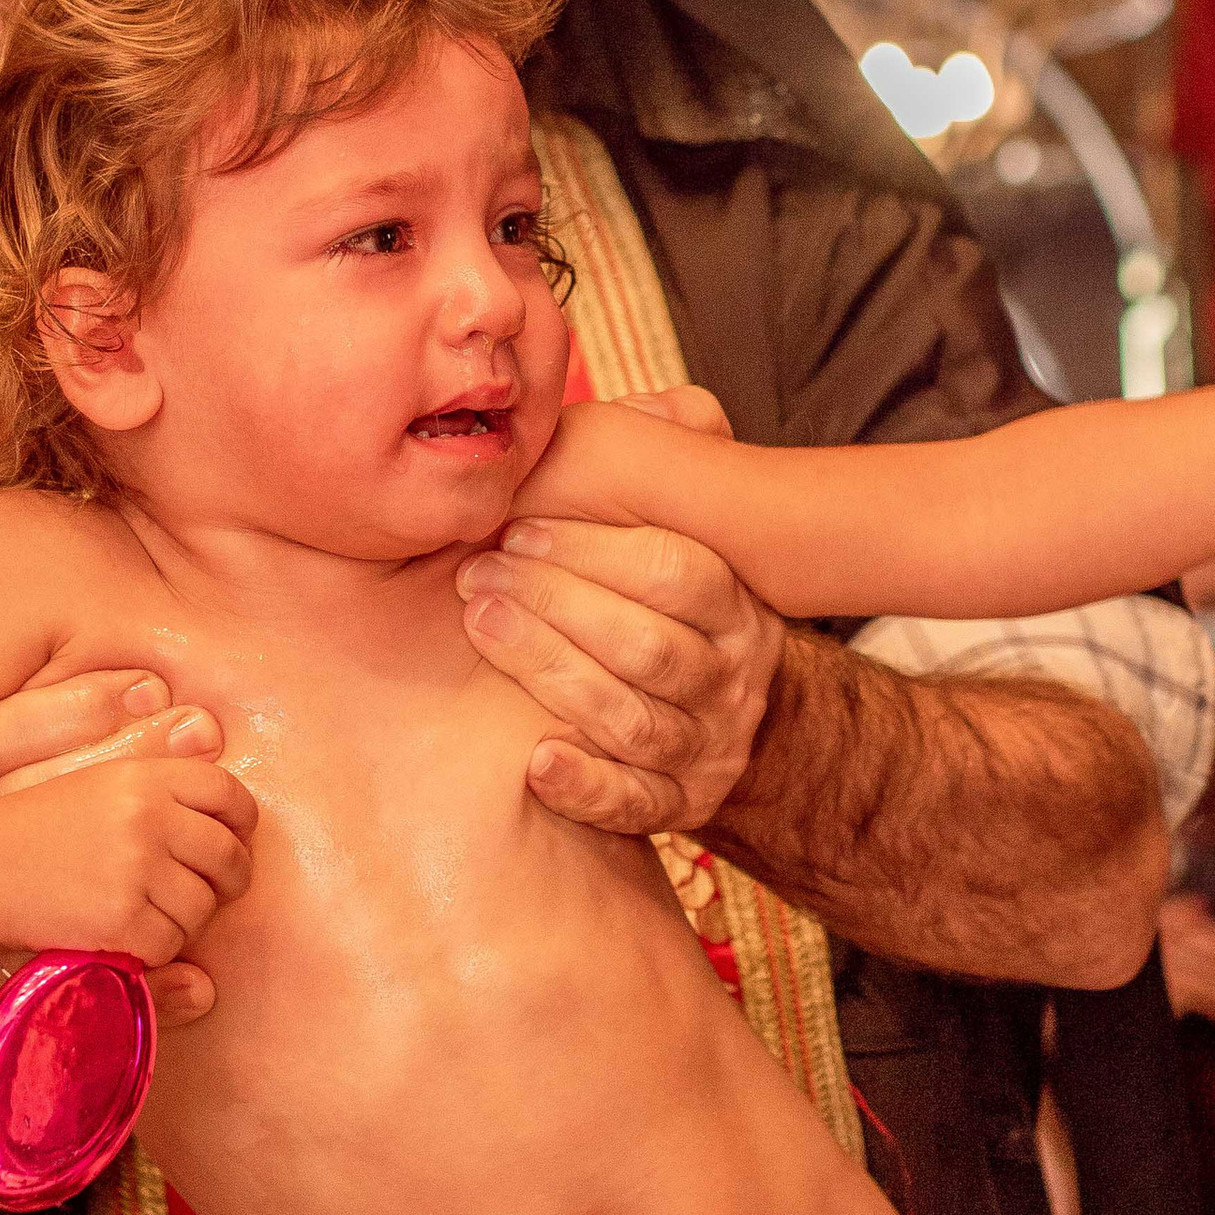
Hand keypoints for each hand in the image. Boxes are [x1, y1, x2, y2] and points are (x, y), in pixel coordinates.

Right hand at [0, 712, 251, 967]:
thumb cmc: (36, 828)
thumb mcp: (100, 784)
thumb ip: (163, 794)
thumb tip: (236, 830)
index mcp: (147, 777)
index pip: (229, 794)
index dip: (242, 825)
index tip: (234, 844)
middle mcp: (149, 817)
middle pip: (229, 857)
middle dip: (227, 883)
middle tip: (207, 895)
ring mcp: (136, 868)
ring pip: (202, 908)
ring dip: (185, 922)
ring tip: (147, 915)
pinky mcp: (120, 918)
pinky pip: (169, 945)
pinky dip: (154, 951)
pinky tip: (123, 938)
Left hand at [459, 391, 784, 838]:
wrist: (718, 719)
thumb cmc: (668, 607)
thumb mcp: (688, 534)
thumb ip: (675, 471)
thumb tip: (647, 408)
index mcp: (737, 605)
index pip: (675, 570)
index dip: (591, 549)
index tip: (515, 530)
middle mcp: (733, 677)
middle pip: (648, 644)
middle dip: (554, 604)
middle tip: (477, 576)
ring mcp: (708, 746)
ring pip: (633, 719)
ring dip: (550, 672)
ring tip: (485, 627)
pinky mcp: (681, 806)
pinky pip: (636, 804)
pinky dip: (587, 786)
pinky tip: (537, 764)